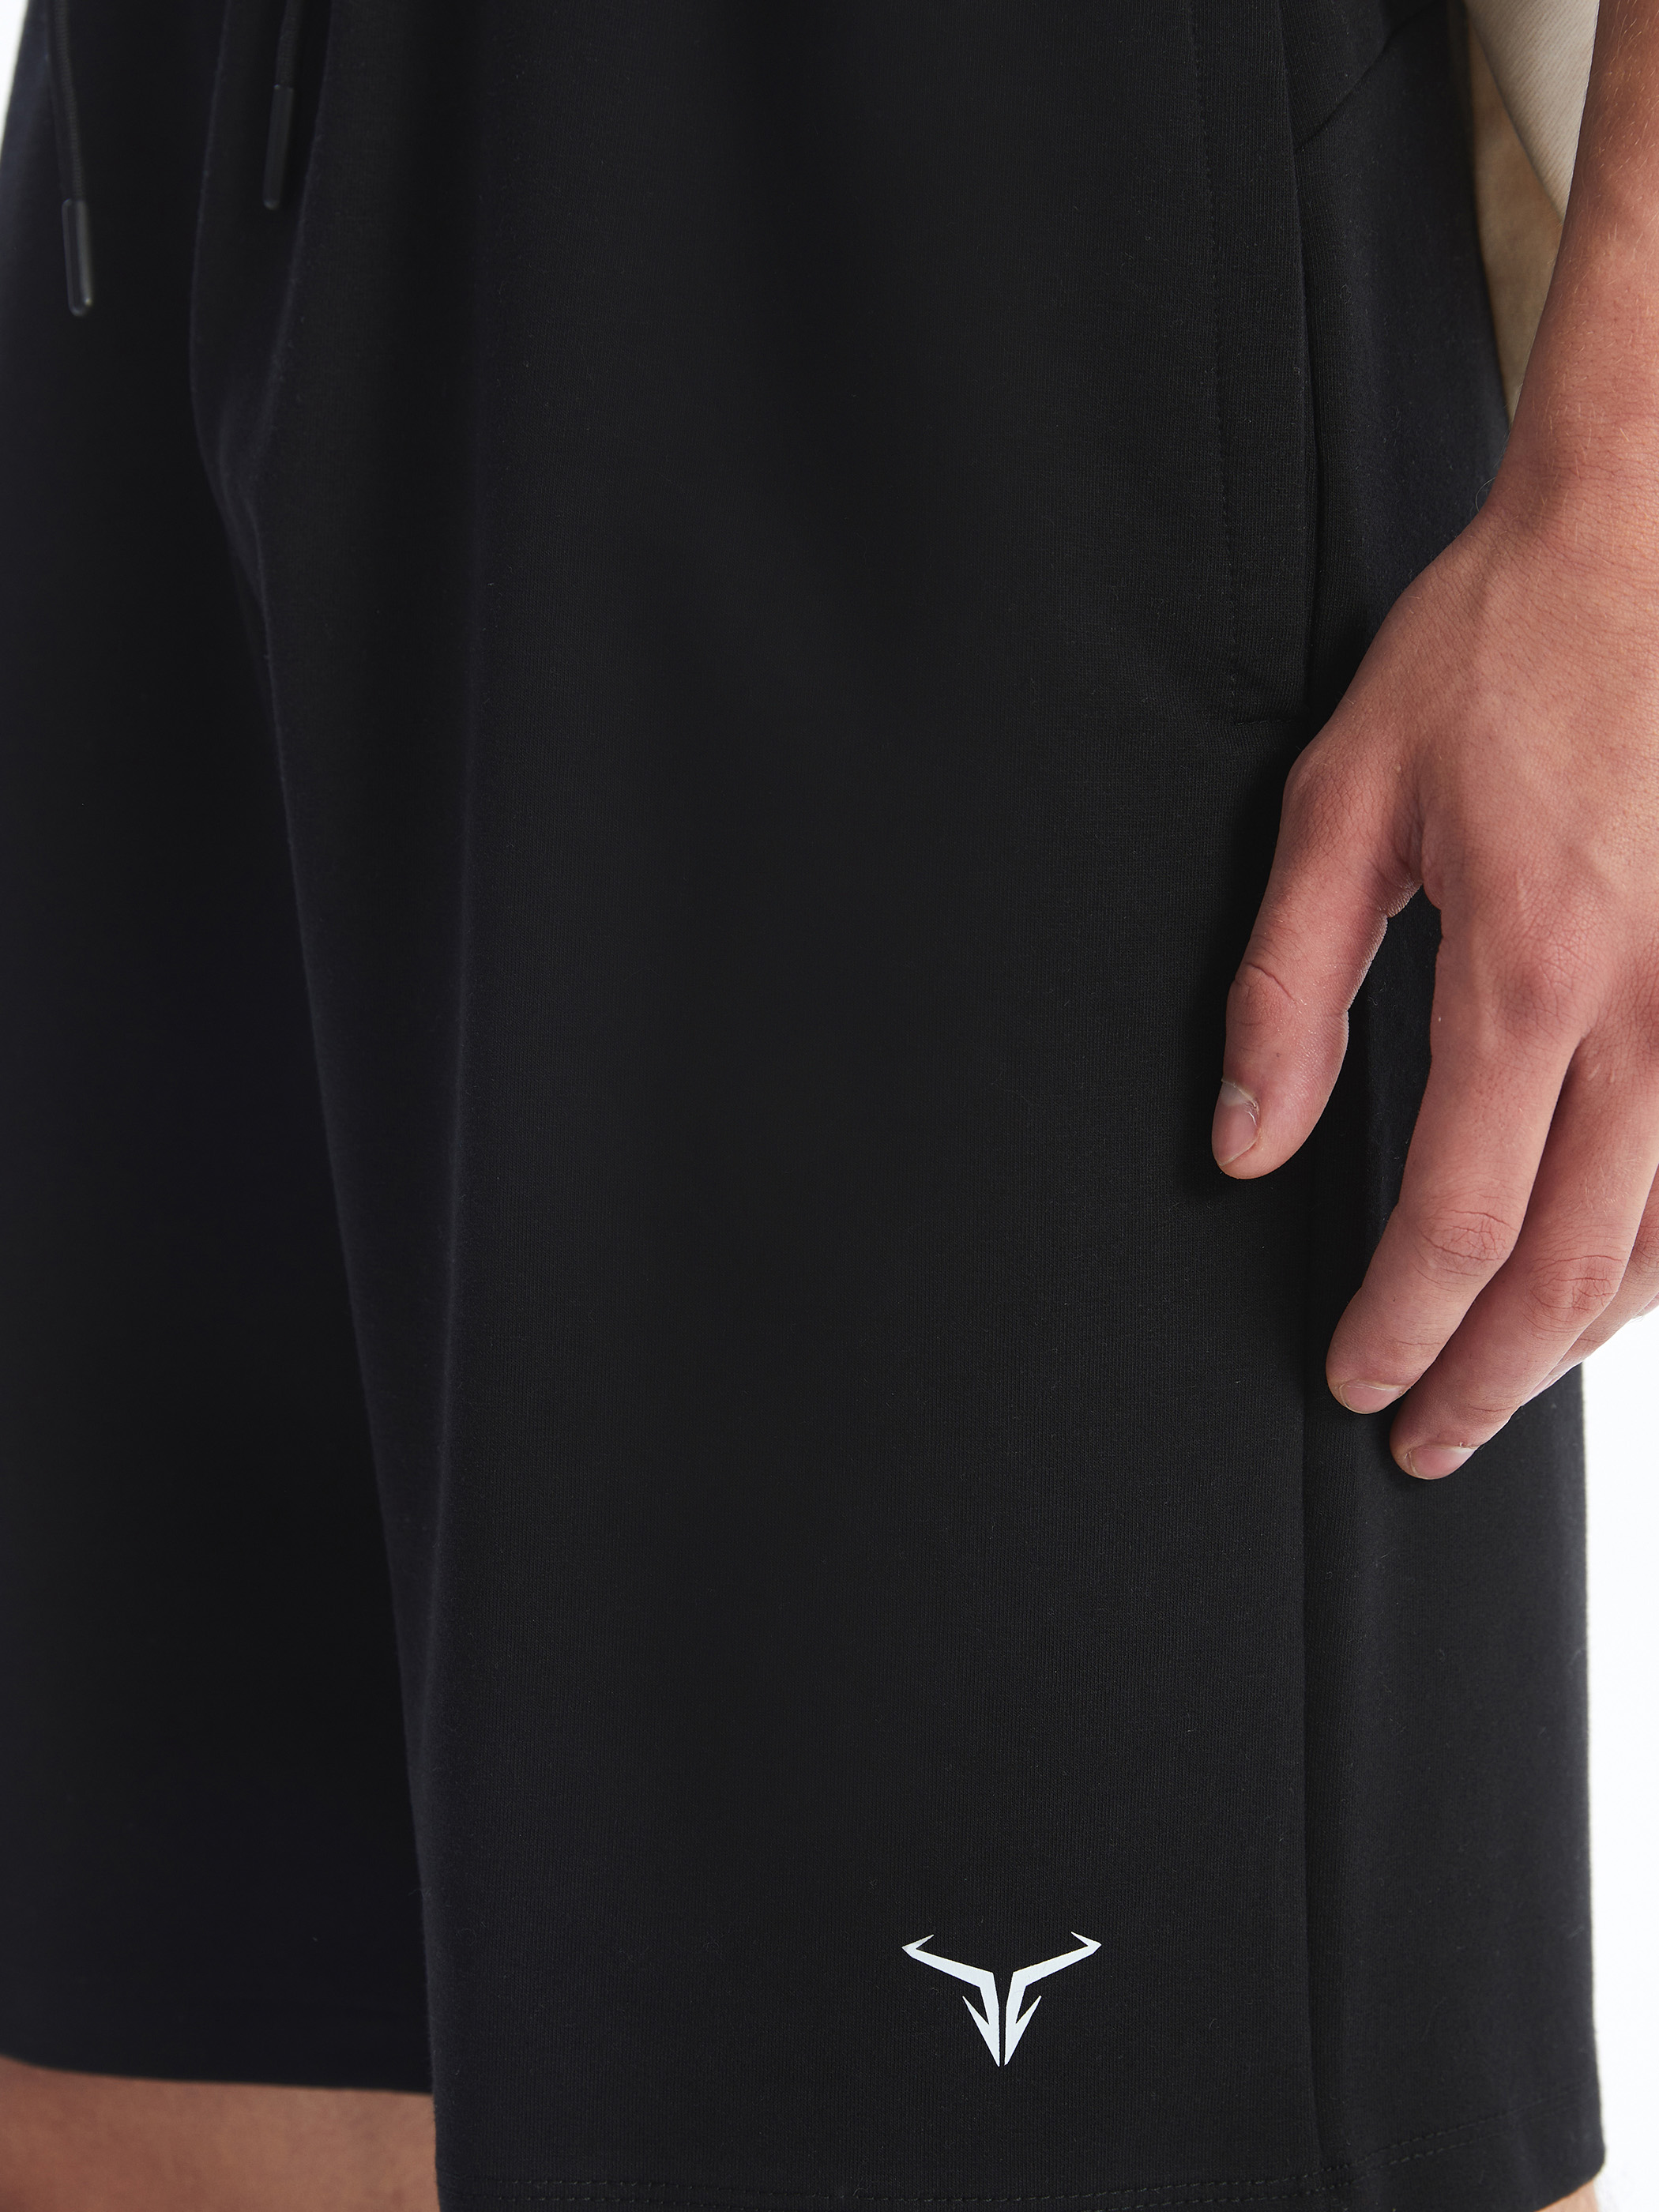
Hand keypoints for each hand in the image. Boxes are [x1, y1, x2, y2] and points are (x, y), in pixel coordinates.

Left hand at [1211, 473, 1658, 1476]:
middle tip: (1428, 1438)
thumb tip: (1247, 1145)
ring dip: (1584, 1333)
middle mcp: (1656, 1007)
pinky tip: (1622, 1278)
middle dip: (1490, 1376)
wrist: (1648, 543)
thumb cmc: (1496, 658)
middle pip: (1573, 1264)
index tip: (1353, 1378)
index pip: (1454, 1219)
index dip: (1399, 1327)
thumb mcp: (1343, 804)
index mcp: (1527, 970)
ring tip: (1509, 1378)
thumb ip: (1288, 989)